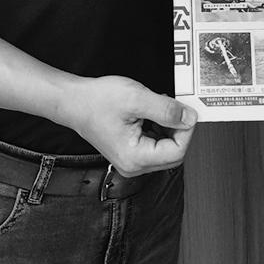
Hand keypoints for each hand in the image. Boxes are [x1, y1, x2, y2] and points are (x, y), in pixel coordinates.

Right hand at [58, 75, 197, 174]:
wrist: (73, 101)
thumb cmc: (97, 101)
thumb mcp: (137, 99)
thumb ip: (167, 110)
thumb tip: (190, 118)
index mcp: (135, 158)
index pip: (177, 151)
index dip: (186, 130)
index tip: (186, 110)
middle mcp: (133, 165)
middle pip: (173, 153)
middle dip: (178, 129)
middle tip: (176, 107)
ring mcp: (131, 160)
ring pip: (165, 148)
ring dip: (169, 127)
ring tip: (159, 106)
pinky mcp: (130, 152)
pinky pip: (155, 144)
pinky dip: (159, 127)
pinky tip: (152, 112)